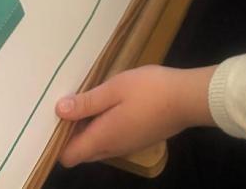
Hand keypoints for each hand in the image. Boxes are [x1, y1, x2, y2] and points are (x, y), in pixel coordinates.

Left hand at [56, 65, 213, 166]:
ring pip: (98, 146)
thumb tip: (59, 110)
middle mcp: (112, 149)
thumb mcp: (115, 88)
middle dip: (73, 133)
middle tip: (73, 104)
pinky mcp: (139, 139)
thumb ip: (87, 102)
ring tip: (91, 100)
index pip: (68, 157)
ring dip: (90, 128)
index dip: (58, 140)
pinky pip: (113, 140)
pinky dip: (106, 127)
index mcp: (102, 138)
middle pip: (81, 152)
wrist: (187, 98)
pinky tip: (114, 103)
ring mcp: (127, 146)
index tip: (58, 117)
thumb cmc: (149, 90)